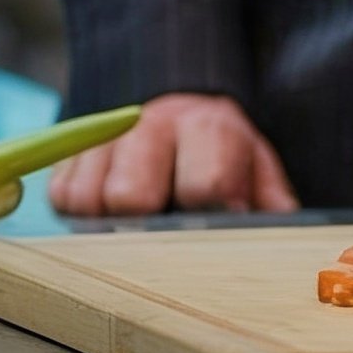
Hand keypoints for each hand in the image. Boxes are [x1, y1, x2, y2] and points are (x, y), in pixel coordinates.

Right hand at [48, 93, 298, 216]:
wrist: (179, 115)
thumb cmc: (218, 155)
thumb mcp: (254, 168)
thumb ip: (271, 201)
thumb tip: (291, 238)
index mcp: (210, 126)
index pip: (203, 182)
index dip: (208, 211)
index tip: (215, 220)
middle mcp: (154, 124)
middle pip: (131, 196)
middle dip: (148, 221)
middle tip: (163, 226)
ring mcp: (107, 138)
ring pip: (90, 200)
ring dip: (110, 221)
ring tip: (137, 219)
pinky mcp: (72, 155)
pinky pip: (61, 197)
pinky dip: (81, 213)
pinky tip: (108, 210)